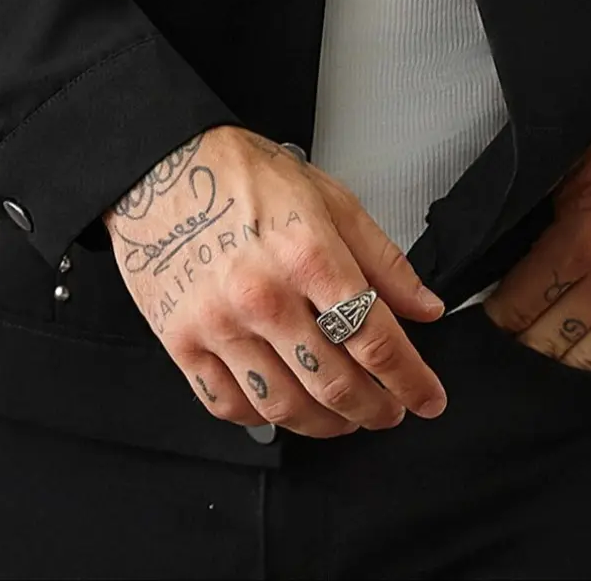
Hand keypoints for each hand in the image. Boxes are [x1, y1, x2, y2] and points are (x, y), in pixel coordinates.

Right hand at [101, 125, 448, 436]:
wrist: (163, 166)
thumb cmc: (243, 174)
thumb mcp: (330, 198)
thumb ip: (383, 259)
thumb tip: (423, 308)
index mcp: (307, 253)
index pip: (374, 338)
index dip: (411, 379)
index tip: (427, 396)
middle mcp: (263, 294)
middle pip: (334, 382)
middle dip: (376, 408)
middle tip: (390, 409)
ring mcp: (219, 323)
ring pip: (284, 406)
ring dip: (326, 424)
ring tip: (344, 415)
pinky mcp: (181, 341)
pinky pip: (229, 404)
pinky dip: (263, 418)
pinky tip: (284, 406)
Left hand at [482, 82, 590, 368]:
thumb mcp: (573, 162)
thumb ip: (542, 210)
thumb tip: (509, 245)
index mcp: (582, 241)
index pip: (524, 303)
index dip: (498, 316)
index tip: (486, 316)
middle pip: (554, 342)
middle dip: (523, 344)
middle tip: (506, 340)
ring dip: (564, 360)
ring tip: (542, 353)